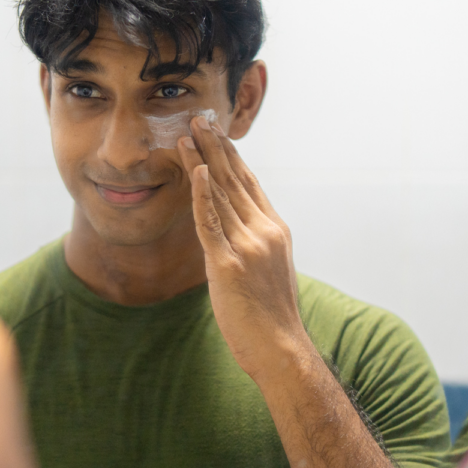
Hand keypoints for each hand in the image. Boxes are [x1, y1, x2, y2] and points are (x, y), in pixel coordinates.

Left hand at [176, 116, 309, 382]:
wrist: (280, 348)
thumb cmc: (271, 318)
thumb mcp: (268, 271)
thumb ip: (254, 245)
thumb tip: (237, 232)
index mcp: (275, 230)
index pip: (250, 184)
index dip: (231, 157)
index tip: (217, 134)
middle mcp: (264, 231)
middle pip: (235, 180)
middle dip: (216, 147)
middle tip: (200, 118)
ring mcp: (247, 245)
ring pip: (221, 194)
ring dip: (202, 161)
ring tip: (187, 134)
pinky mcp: (228, 263)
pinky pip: (211, 222)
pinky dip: (203, 194)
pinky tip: (196, 170)